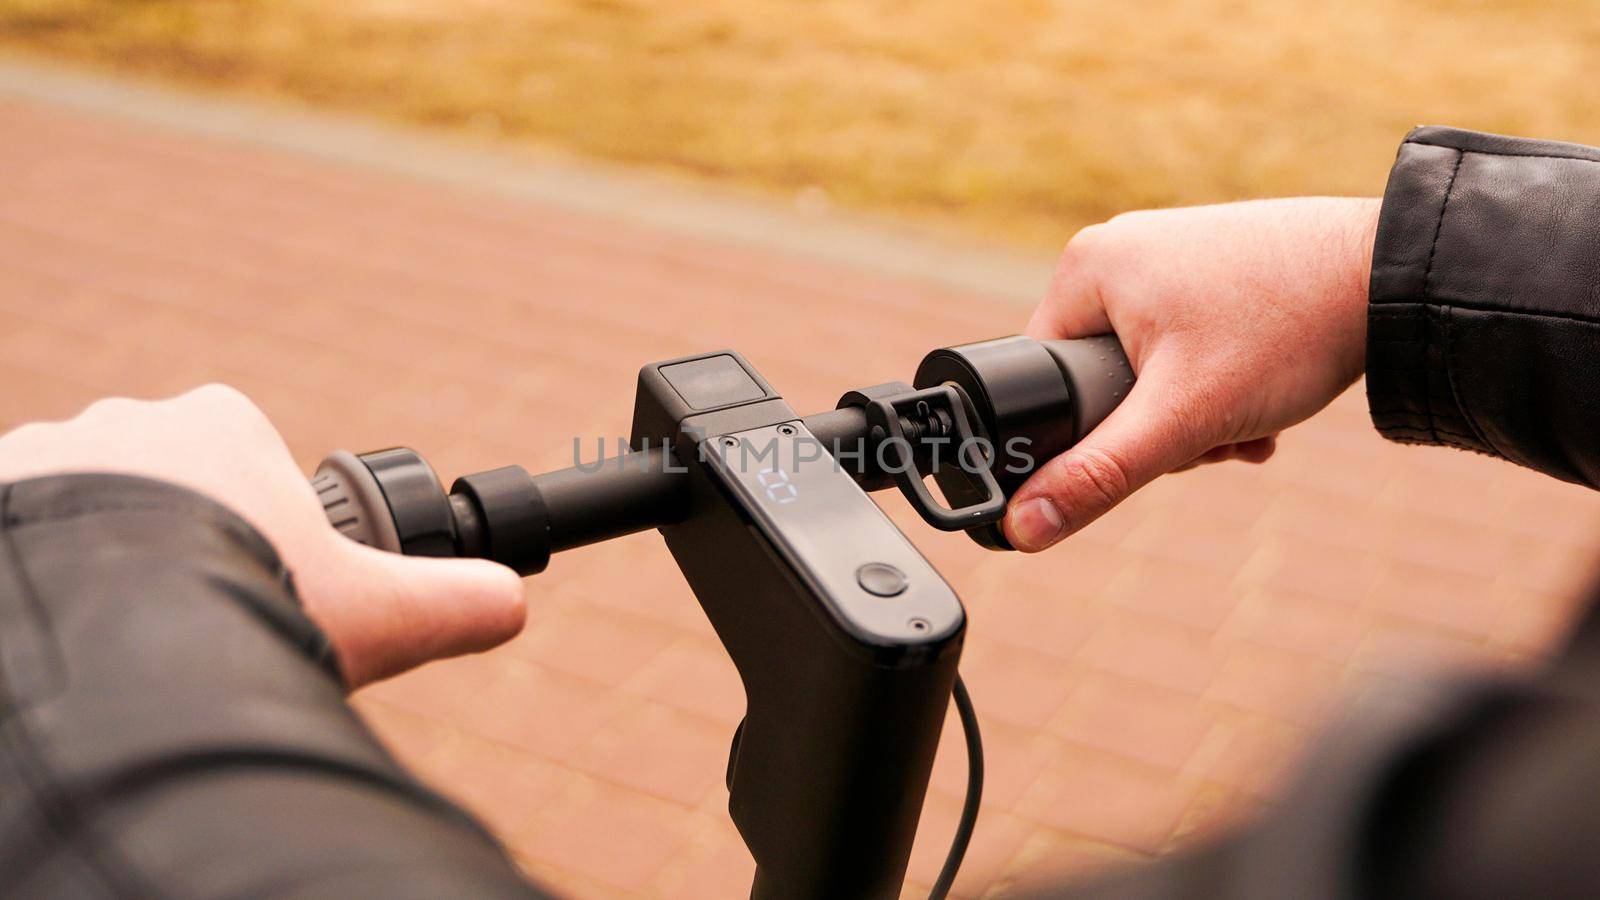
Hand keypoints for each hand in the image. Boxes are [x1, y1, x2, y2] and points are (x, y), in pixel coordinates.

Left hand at [0, 385, 525, 686]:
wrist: (117, 639)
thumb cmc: (254, 605)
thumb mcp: (380, 612)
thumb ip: (457, 601)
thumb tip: (512, 603)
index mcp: (223, 425)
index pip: (243, 461)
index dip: (260, 529)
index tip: (261, 585)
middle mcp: (128, 423)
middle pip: (165, 488)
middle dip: (179, 546)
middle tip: (198, 621)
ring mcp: (40, 455)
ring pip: (85, 514)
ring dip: (104, 561)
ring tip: (130, 637)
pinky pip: (22, 532)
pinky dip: (43, 577)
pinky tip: (73, 632)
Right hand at [1004, 197, 1381, 550]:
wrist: (1397, 276)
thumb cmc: (1286, 331)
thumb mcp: (1183, 418)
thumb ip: (1099, 476)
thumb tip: (1023, 527)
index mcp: (1083, 267)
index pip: (1045, 380)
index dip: (1094, 434)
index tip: (1161, 442)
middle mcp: (1118, 249)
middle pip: (1103, 381)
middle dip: (1165, 427)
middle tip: (1216, 429)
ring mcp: (1168, 252)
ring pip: (1153, 372)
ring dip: (1202, 414)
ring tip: (1251, 415)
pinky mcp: (1213, 265)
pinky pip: (1190, 345)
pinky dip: (1224, 384)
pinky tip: (1266, 395)